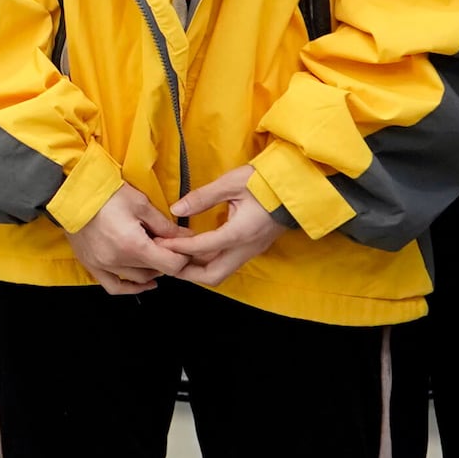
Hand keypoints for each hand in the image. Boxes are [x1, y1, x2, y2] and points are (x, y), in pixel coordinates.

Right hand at [68, 183, 191, 294]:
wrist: (70, 193)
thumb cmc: (104, 193)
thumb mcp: (140, 203)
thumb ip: (164, 225)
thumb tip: (185, 237)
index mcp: (134, 245)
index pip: (171, 265)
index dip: (183, 257)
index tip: (184, 246)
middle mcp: (119, 260)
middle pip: (156, 272)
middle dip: (167, 259)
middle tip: (169, 244)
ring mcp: (104, 265)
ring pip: (139, 279)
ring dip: (152, 270)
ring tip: (154, 255)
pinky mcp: (92, 265)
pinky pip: (114, 286)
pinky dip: (131, 288)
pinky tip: (143, 283)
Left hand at [170, 166, 283, 286]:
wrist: (298, 187)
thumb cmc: (266, 182)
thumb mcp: (231, 183)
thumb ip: (203, 197)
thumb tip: (176, 209)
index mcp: (240, 233)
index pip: (202, 248)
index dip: (178, 247)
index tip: (160, 243)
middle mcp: (246, 248)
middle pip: (213, 275)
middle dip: (187, 272)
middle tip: (166, 260)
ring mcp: (251, 250)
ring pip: (221, 271)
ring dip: (197, 268)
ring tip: (176, 255)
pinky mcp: (253, 247)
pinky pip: (227, 262)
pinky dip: (208, 261)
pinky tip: (195, 249)